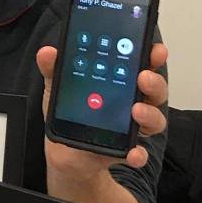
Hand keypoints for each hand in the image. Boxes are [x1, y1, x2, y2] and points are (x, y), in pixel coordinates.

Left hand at [36, 42, 168, 202]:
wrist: (63, 150)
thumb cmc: (70, 112)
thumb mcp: (59, 87)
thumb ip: (54, 69)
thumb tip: (46, 52)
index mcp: (122, 81)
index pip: (143, 64)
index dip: (153, 55)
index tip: (156, 49)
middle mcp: (134, 102)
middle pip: (154, 90)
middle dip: (155, 81)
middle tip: (143, 77)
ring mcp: (132, 127)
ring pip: (154, 120)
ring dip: (150, 114)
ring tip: (136, 110)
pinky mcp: (125, 150)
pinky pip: (138, 154)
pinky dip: (138, 154)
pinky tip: (133, 153)